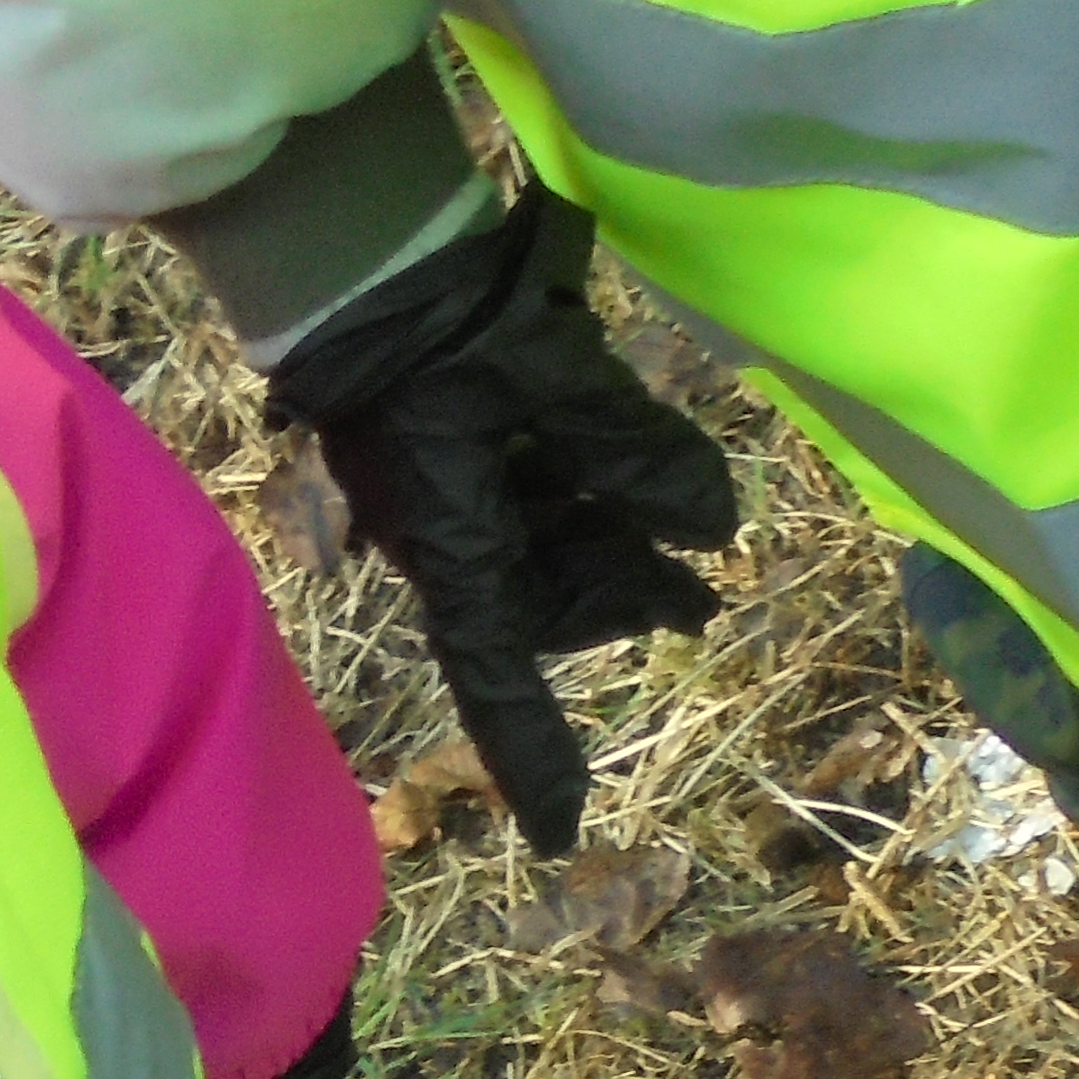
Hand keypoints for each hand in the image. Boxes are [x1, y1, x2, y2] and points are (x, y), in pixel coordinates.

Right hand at [266, 187, 740, 856]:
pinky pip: (531, 497)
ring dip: (614, 545)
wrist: (362, 246)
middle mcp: (449, 541)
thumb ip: (638, 456)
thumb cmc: (449, 324)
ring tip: (691, 532)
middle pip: (544, 607)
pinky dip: (585, 492)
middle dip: (619, 600)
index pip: (500, 683)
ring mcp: (449, 493)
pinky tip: (634, 466)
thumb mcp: (556, 382)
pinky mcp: (454, 445)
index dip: (535, 760)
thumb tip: (716, 530)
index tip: (563, 832)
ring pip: (544, 549)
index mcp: (458, 551)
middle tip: (702, 598)